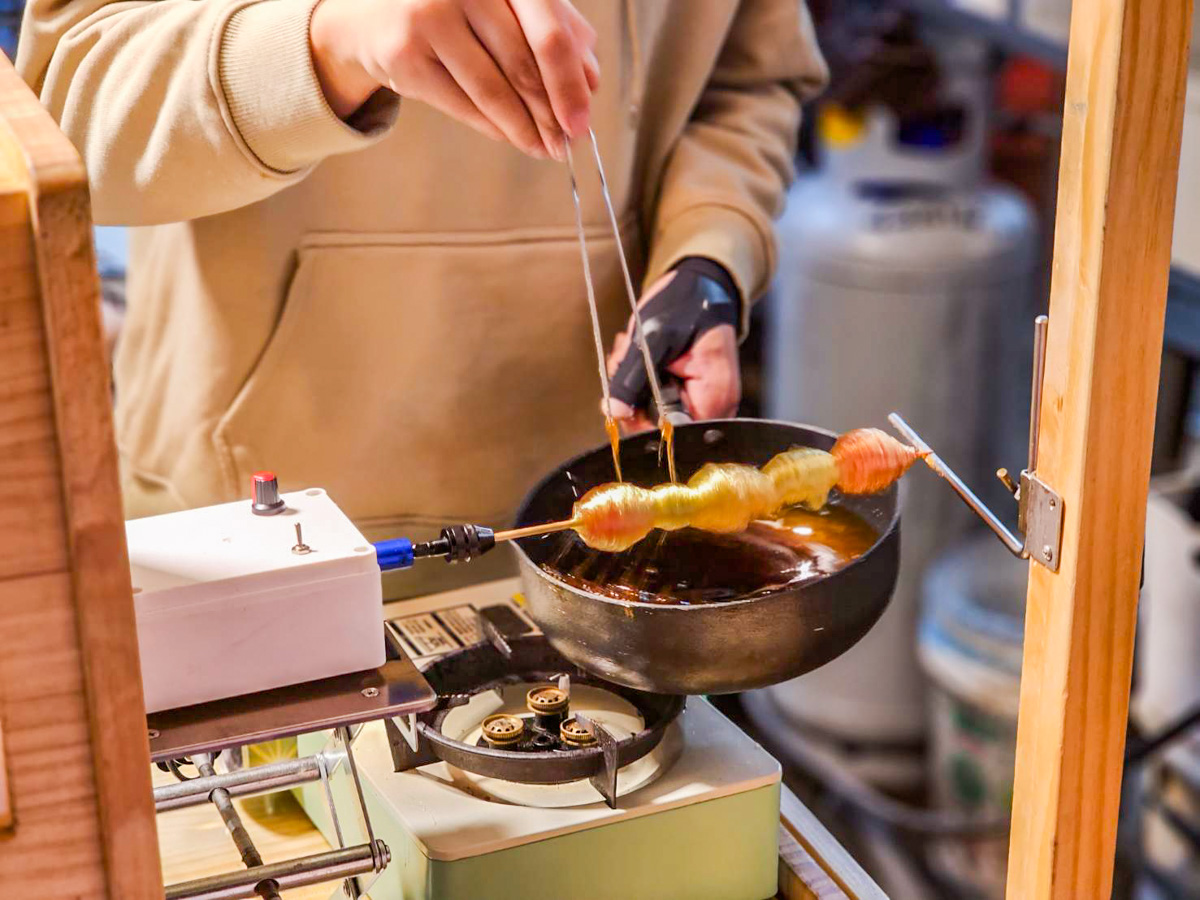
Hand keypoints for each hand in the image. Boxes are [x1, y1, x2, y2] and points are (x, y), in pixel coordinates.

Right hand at [310, 0, 598, 158]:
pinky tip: (511, 136)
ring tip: (543, 148)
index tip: (582, 123)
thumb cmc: (454, 7)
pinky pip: (461, 103)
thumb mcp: (506, 5)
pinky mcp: (404, 53)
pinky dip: (492, 126)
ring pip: (492, 90)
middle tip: (565, 144)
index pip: (548, 32)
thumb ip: (554, 30)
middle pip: (522, 65)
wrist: (372, 11)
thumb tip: (591, 81)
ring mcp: (429, 16)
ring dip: (523, 129)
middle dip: (549, 114)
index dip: (568, 83)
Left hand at [604, 258, 741, 432]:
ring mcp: (701, 400)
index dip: (640, 423)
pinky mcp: (688, 391)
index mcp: (713, 397)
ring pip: (653, 413)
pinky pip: (657, 400)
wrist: (701, 282)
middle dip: (632, 398)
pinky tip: (636, 355)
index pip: (673, 435)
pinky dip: (640, 380)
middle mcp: (713, 407)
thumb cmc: (685, 302)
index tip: (621, 398)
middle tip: (622, 361)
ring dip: (632, 385)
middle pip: (661, 427)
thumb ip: (631, 378)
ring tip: (629, 350)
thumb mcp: (652, 338)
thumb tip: (614, 412)